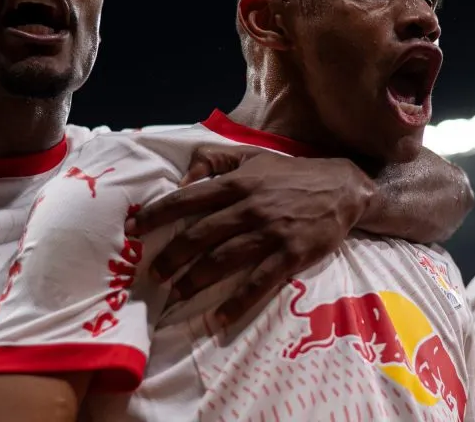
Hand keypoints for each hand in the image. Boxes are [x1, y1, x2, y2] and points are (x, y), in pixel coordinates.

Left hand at [127, 144, 374, 325]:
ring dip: (195, 280)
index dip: (157, 215)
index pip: (187, 199)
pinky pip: (258, 283)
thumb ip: (216, 162)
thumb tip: (182, 178)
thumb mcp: (253, 157)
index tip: (132, 230)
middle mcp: (249, 208)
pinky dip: (237, 302)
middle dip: (171, 256)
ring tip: (175, 295)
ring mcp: (270, 233)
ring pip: (223, 260)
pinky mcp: (290, 255)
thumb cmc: (291, 175)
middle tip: (152, 274)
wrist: (342, 189)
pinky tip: (219, 317)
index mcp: (237, 183)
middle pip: (199, 235)